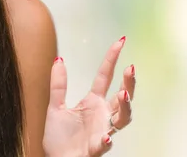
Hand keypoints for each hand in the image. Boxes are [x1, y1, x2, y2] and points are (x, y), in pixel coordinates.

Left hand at [43, 37, 134, 156]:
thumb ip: (58, 85)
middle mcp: (102, 115)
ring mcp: (102, 131)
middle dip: (129, 83)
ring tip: (123, 95)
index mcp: (93, 102)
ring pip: (122, 119)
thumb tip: (59, 58)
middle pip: (122, 97)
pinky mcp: (95, 148)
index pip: (105, 76)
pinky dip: (106, 140)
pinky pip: (104, 144)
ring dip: (125, 108)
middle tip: (131, 68)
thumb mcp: (55, 106)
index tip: (121, 41)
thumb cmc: (59, 137)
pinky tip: (105, 137)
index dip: (112, 59)